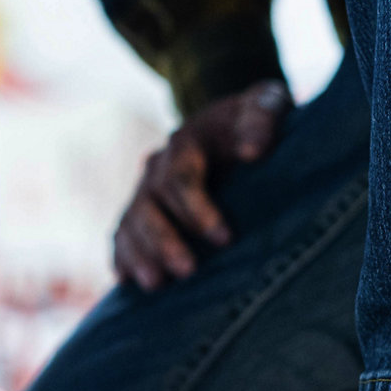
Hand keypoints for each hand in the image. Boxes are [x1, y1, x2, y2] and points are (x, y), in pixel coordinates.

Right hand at [113, 79, 291, 290]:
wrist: (237, 125)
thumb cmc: (258, 120)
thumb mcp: (267, 105)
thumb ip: (262, 119)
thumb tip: (252, 151)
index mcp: (186, 142)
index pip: (181, 178)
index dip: (198, 210)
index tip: (225, 238)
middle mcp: (159, 166)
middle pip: (150, 205)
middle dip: (166, 240)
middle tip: (188, 271)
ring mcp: (148, 190)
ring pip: (132, 223)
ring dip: (141, 254)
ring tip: (156, 284)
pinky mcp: (144, 211)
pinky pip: (123, 233)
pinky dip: (122, 255)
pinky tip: (127, 281)